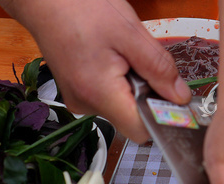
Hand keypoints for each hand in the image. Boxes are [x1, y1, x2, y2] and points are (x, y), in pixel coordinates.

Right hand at [0, 0, 191, 142]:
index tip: (172, 96)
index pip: (141, 130)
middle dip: (145, 94)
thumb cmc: (80, 8)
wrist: (44, 1)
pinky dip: (116, 81)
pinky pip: (107, 97)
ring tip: (119, 53)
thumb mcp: (130, 33)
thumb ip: (158, 68)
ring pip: (120, 106)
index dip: (162, 116)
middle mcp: (86, 105)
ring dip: (131, 85)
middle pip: (131, 118)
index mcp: (99, 93)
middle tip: (139, 60)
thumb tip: (179, 96)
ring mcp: (78, 100)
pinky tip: (109, 56)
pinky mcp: (76, 93)